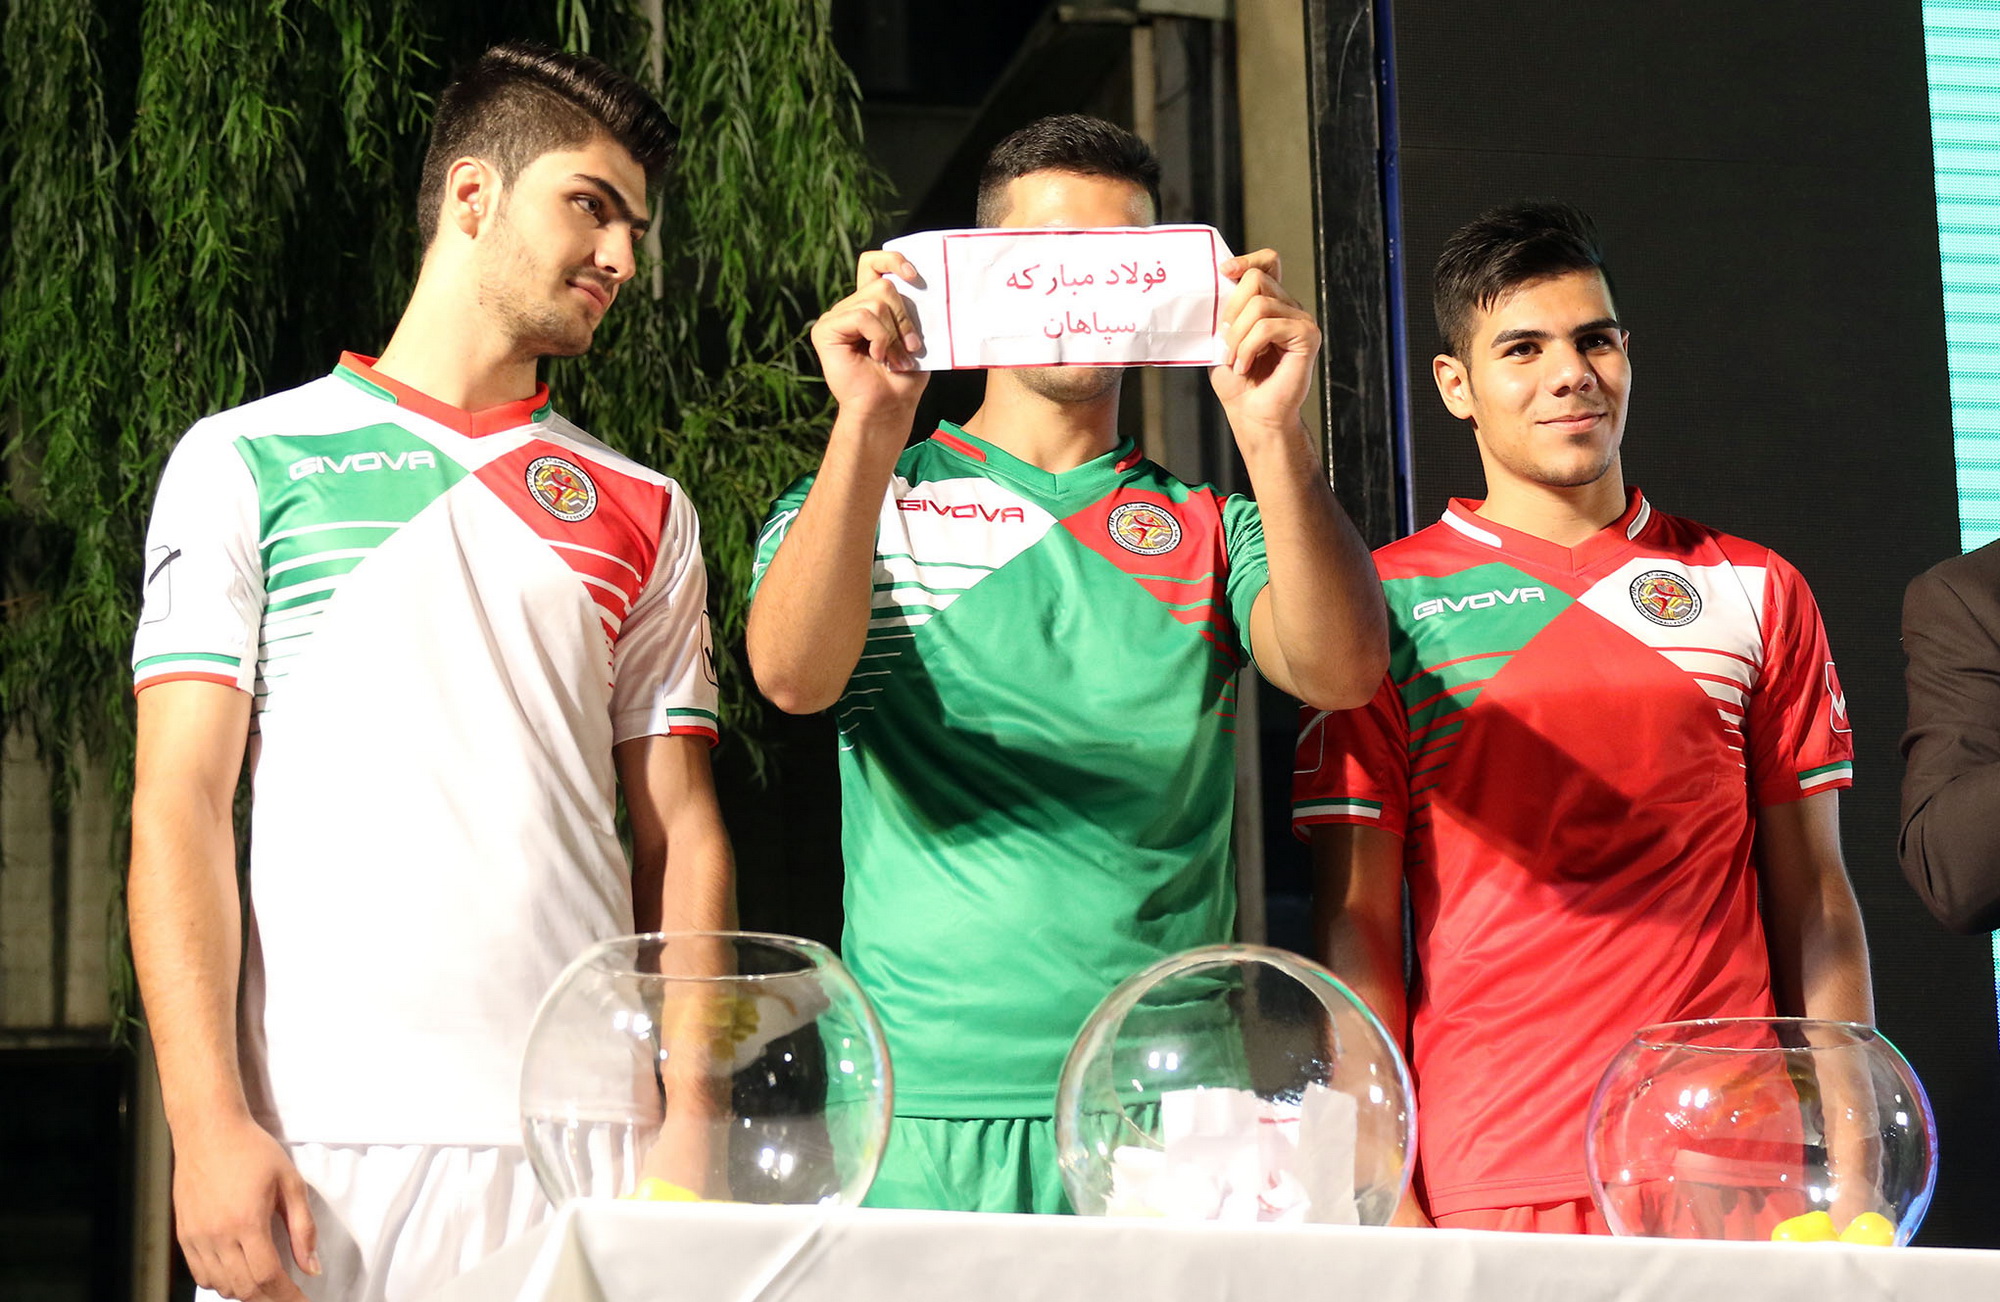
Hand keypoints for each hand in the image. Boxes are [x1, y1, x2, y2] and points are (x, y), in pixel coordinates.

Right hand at [172, 1114, 317, 1300]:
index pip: (268, 1277)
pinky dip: (221, 1283)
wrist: (209, 1131)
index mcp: (246, 1222)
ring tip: (266, 1283)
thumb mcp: (290, 1183)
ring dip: (246, 1292)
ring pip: (221, 1286)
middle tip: (288, 1294)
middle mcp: (217, 1235)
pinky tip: (238, 1273)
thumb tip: (311, 1267)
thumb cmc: (252, 1151)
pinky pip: (200, 1275)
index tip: (302, 1301)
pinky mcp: (183, 1235)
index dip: (287, 1296)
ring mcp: (196, 1237)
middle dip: (270, 1298)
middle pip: (244, 1288)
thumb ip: (302, 1229)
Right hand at [811, 251, 929, 422]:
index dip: (892, 260)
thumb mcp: (915, 336)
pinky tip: (877, 357)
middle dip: (904, 318)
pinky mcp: (825, 330)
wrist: (888, 407)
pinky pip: (861, 316)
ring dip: (893, 334)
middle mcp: (850, 306)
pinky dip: (878, 338)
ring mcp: (835, 317)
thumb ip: (911, 308)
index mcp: (870, 304)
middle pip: (883, 285)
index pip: (873, 264)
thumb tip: (919, 282)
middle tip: (910, 348)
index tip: (914, 275)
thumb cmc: (904, 377)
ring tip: (895, 359)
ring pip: (875, 301)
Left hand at [1209, 249, 1319, 444]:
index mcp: (1271, 304)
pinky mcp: (1307, 336)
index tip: (1224, 272)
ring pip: (1259, 304)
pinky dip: (1249, 347)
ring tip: (1235, 360)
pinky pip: (1269, 326)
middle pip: (1256, 279)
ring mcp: (1301, 320)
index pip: (1268, 262)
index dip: (1247, 260)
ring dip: (1237, 336)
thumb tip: (1214, 286)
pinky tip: (1246, 366)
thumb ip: (1224, 312)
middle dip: (1231, 310)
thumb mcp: (1221, 340)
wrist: (1252, 415)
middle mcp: (1289, 307)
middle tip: (1225, 343)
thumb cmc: (1238, 383)